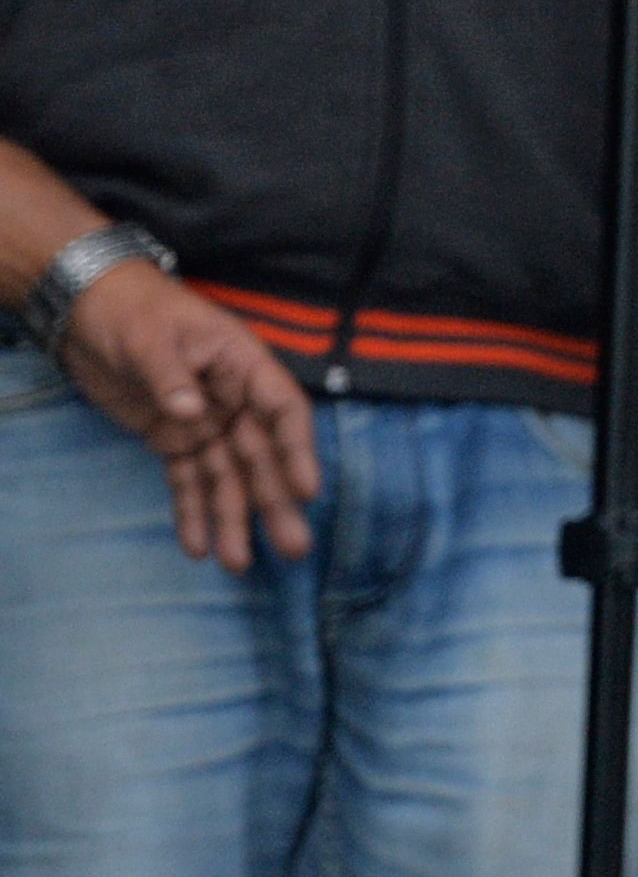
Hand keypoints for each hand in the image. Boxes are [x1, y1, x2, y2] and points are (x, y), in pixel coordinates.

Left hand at [58, 258, 318, 570]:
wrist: (92, 313)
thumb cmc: (134, 313)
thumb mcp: (150, 338)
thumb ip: (170, 375)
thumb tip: (191, 412)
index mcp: (242, 365)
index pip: (281, 411)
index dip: (297, 450)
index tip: (307, 490)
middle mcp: (233, 400)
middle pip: (261, 457)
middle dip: (275, 503)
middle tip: (294, 548)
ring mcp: (206, 422)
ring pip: (226, 478)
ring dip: (234, 519)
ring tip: (240, 564)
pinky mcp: (175, 440)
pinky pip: (189, 481)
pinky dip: (192, 513)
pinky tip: (197, 548)